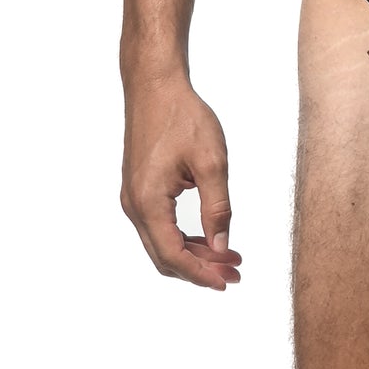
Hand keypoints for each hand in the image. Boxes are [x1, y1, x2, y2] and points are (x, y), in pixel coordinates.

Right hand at [119, 74, 242, 288]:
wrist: (155, 86)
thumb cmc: (183, 117)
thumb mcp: (211, 163)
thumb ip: (218, 209)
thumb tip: (221, 247)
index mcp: (149, 202)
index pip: (173, 256)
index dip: (201, 274)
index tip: (227, 282)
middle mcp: (134, 205)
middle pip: (164, 256)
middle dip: (200, 270)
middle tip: (234, 273)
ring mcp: (133, 198)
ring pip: (161, 243)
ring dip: (193, 255)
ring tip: (228, 258)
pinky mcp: (139, 190)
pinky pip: (159, 227)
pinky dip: (183, 238)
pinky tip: (209, 237)